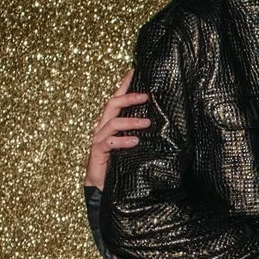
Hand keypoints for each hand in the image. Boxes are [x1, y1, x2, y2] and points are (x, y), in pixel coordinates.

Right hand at [86, 68, 149, 188]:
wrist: (103, 187)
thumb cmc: (120, 164)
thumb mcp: (134, 145)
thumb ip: (141, 132)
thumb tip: (160, 121)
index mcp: (111, 123)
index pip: (117, 99)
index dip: (124, 85)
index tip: (134, 71)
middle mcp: (102, 127)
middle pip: (112, 105)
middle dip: (128, 98)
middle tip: (146, 96)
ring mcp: (99, 139)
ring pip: (112, 122)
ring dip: (130, 121)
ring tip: (147, 123)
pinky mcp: (97, 152)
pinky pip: (109, 142)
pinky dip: (123, 140)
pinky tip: (135, 141)